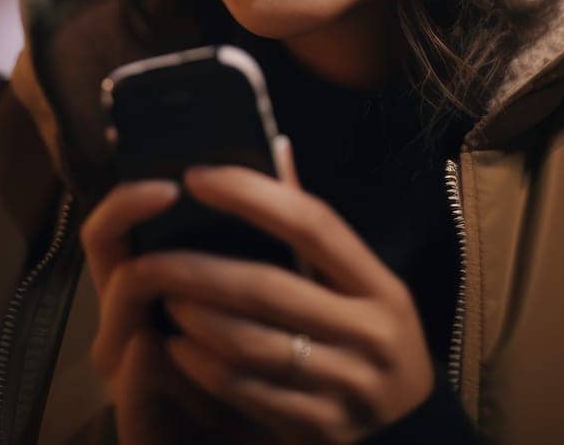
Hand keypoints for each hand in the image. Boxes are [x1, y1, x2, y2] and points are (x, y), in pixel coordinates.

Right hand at [81, 178, 267, 443]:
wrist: (245, 441)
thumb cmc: (254, 363)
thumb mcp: (264, 290)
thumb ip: (267, 225)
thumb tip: (280, 146)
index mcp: (154, 285)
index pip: (116, 229)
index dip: (130, 197)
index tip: (173, 176)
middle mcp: (127, 322)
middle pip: (110, 261)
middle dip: (136, 225)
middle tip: (170, 195)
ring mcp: (126, 371)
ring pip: (120, 318)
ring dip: (160, 291)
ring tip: (192, 272)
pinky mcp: (136, 418)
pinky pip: (132, 386)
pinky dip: (148, 366)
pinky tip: (163, 347)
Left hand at [142, 141, 435, 442]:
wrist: (410, 432)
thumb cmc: (371, 340)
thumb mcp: (362, 285)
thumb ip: (315, 228)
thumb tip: (277, 146)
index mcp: (380, 286)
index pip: (313, 224)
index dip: (252, 195)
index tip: (197, 176)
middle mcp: (371, 333)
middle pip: (269, 287)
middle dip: (200, 269)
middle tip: (153, 256)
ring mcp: (347, 383)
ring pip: (251, 343)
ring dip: (196, 319)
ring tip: (163, 299)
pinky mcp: (320, 426)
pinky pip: (248, 390)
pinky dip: (204, 368)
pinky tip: (176, 349)